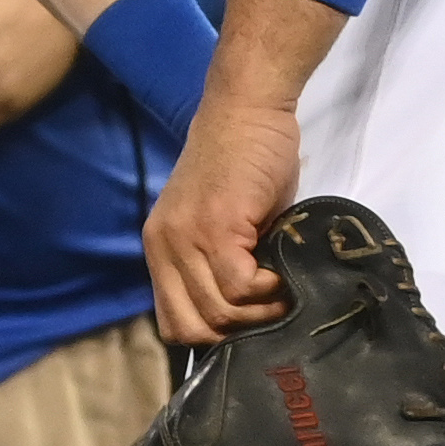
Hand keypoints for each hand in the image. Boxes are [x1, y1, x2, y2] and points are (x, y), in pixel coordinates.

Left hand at [143, 83, 303, 345]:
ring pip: (219, 312)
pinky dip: (268, 292)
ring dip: (259, 313)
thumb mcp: (219, 223)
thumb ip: (219, 266)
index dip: (213, 336)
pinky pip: (239, 286)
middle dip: (238, 334)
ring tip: (283, 291)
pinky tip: (284, 274)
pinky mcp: (216, 226)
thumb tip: (245, 321)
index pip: (172, 325)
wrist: (247, 109)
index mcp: (159, 249)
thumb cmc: (243, 163)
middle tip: (271, 312)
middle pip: (193, 327)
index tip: (249, 325)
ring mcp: (187, 237)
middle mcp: (164, 246)